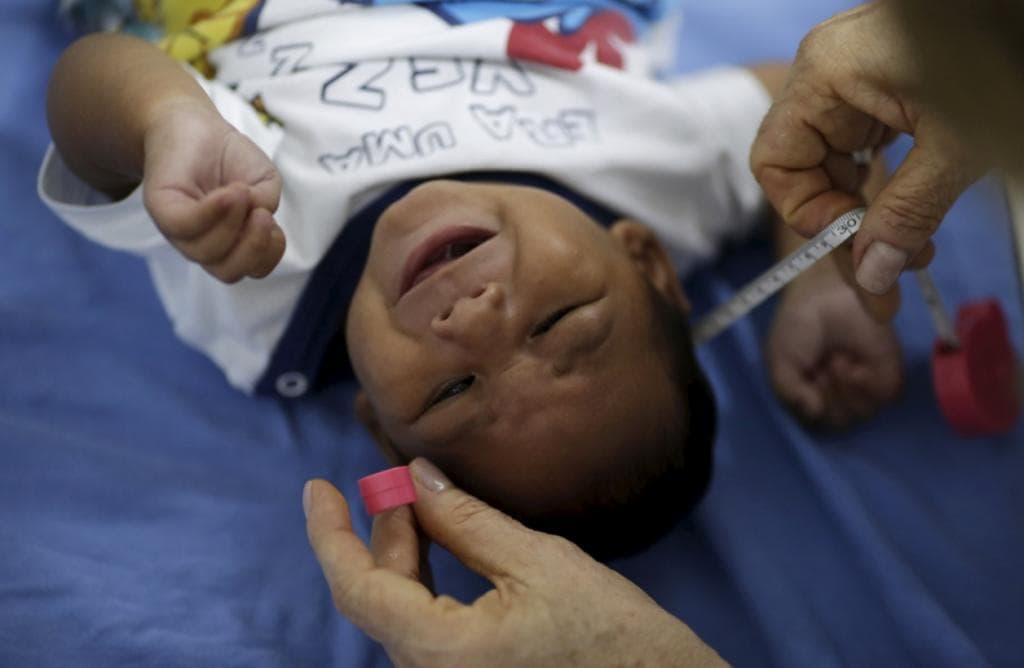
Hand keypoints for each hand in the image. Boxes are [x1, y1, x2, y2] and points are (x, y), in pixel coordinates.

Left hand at [142, 99, 284, 282]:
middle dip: (253, 248)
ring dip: (233, 224)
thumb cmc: (230, 157)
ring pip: (206, 253)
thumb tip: (254, 212)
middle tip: (262, 215)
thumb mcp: (264, 180)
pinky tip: (229, 192)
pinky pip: (185, 225)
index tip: (272, 220)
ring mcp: (179, 231)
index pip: (252, 269)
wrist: (195, 123)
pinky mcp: (161, 209)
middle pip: (228, 272)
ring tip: (241, 192)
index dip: (269, 253)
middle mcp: (202, 243)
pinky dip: (212, 212)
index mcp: (231, 244)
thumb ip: (268, 202)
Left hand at [305, 459, 727, 667]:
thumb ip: (468, 522)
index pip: (358, 588)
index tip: (317, 487)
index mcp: (440, 652)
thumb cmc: (615, 638)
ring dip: (405, 558)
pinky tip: (445, 547)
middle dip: (380, 534)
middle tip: (394, 481)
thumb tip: (416, 479)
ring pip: (403, 614)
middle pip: (378, 599)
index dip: (330, 534)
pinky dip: (427, 584)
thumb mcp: (540, 564)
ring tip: (420, 505)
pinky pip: (429, 630)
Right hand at [750, 1, 983, 312]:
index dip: (811, 212)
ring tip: (916, 251)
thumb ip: (908, 213)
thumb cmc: (1001, 53)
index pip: (777, 163)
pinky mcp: (884, 82)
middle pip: (808, 168)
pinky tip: (913, 211)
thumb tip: (871, 277)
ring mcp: (854, 75)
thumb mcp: (957, 145)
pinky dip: (886, 182)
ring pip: (839, 162)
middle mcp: (826, 73)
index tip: (859, 244)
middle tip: (887, 276)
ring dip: (871, 211)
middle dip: (848, 226)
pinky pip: (865, 144)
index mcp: (823, 75)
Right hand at [766, 258, 902, 427]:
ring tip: (835, 361)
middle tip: (820, 367)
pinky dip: (866, 386)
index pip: (816, 424)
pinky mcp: (889, 373)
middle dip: (827, 396)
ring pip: (860, 415)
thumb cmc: (799, 325)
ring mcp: (866, 386)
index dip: (809, 408)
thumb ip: (789, 394)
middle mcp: (840, 394)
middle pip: (838, 422)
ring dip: (844, 389)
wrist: (825, 294)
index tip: (805, 381)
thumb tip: (815, 413)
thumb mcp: (779, 362)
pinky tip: (854, 366)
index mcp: (813, 394)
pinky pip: (884, 400)